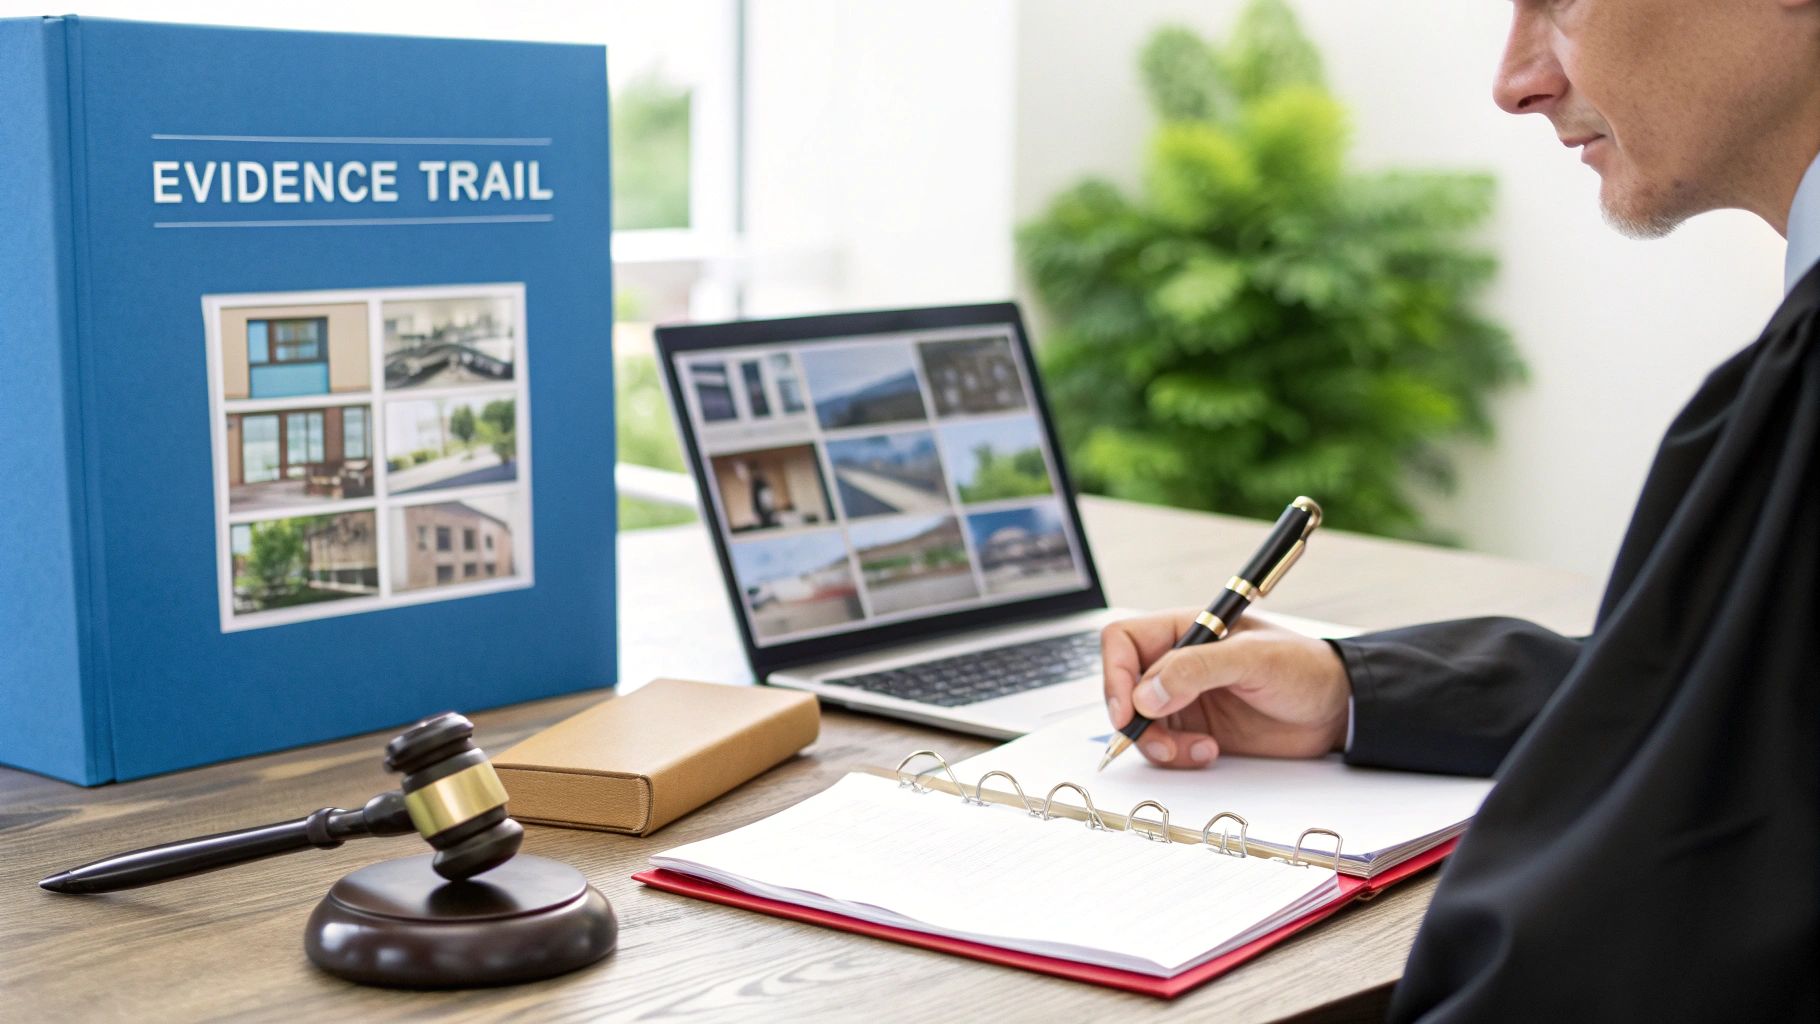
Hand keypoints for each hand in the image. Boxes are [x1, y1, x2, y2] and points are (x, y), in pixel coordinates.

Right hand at [1100, 609, 1351, 767]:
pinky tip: (1209, 751)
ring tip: (1196, 749)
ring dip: (1158, 743)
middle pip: (1122, 687)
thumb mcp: (1254, 658)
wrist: (1337, 711)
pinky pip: (1163, 747)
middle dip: (1134, 718)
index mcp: (1186, 630)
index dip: (1115, 673)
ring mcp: (1183, 699)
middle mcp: (1176, 663)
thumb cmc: (1305, 669)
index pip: (1123, 641)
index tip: (1128, 709)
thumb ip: (1197, 669)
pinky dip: (1176, 756)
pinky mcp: (1195, 730)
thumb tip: (1144, 695)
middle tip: (1158, 739)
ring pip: (1139, 723)